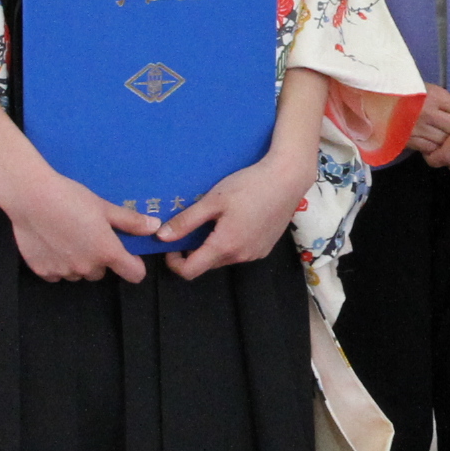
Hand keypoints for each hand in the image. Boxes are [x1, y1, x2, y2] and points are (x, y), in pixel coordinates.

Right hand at [0, 156, 151, 281]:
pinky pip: (56, 274)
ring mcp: (64, 271)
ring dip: (77, 262)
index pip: (134, 274)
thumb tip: (154, 227)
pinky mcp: (43, 271)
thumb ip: (131, 221)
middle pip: (101, 272)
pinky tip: (51, 244)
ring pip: (78, 273)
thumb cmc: (71, 198)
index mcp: (107, 252)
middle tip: (88, 235)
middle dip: (99, 259)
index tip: (127, 255)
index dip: (133, 265)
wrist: (31, 197)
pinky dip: (56, 264)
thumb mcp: (105, 207)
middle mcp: (87, 267)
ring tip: (67, 237)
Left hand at [164, 147, 312, 278]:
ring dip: (213, 245)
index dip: (174, 263)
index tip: (171, 245)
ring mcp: (255, 254)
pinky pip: (240, 252)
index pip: (190, 271)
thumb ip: (186, 221)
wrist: (287, 179)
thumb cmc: (249, 186)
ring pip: (224, 258)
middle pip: (207, 264)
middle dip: (194, 251)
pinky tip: (235, 220)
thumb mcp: (213, 201)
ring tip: (215, 219)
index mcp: (224, 246)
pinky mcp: (265, 248)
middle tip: (192, 225)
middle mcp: (240, 257)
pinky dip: (230, 242)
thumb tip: (162, 237)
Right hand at [409, 84, 449, 157]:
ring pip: (445, 141)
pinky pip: (431, 149)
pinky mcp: (410, 141)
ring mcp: (419, 129)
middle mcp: (429, 113)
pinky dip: (436, 148)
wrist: (374, 101)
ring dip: (449, 142)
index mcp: (434, 96)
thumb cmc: (403, 92)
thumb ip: (444, 100)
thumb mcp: (426, 89)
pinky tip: (436, 144)